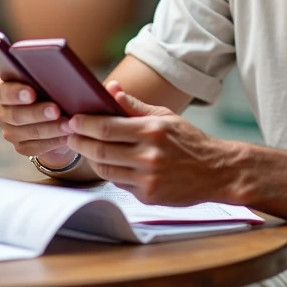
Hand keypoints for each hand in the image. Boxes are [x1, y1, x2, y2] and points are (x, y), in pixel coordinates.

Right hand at [0, 79, 76, 168]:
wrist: (49, 113)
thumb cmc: (45, 87)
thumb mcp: (41, 79)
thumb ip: (41, 75)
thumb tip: (58, 72)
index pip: (2, 93)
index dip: (16, 94)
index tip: (32, 93)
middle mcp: (0, 113)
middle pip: (16, 115)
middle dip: (38, 113)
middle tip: (56, 110)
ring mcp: (9, 132)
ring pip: (30, 133)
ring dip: (51, 129)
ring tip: (69, 124)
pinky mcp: (21, 147)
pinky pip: (37, 147)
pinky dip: (55, 141)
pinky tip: (68, 136)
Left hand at [64, 82, 240, 205]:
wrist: (216, 171)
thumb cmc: (189, 141)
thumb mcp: (166, 117)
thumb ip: (135, 106)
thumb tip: (111, 90)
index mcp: (152, 130)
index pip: (106, 127)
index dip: (84, 124)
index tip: (73, 120)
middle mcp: (149, 155)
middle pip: (100, 149)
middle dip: (79, 142)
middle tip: (69, 135)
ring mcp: (148, 178)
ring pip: (105, 169)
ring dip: (91, 159)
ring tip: (86, 149)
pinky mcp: (148, 196)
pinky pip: (119, 184)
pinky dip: (111, 173)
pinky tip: (109, 164)